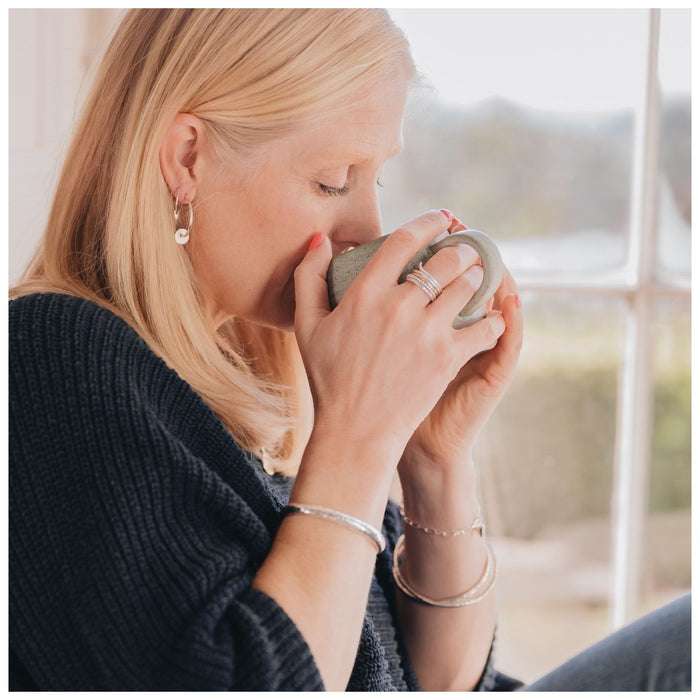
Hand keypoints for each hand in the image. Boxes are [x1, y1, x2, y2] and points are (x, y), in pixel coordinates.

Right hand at [293, 210, 506, 478]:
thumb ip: (308, 276)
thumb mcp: (306, 326)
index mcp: (364, 294)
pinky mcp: (447, 357)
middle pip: (445, 259)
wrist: (355, 429)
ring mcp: (426, 332)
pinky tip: (489, 319)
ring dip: (477, 277)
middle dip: (462, 248)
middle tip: (467, 250)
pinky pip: (484, 327)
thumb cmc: (328, 378)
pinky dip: (492, 320)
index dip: (428, 222)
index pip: (403, 240)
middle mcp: (398, 307)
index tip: (442, 218)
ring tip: (478, 279)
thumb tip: (320, 239)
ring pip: (467, 286)